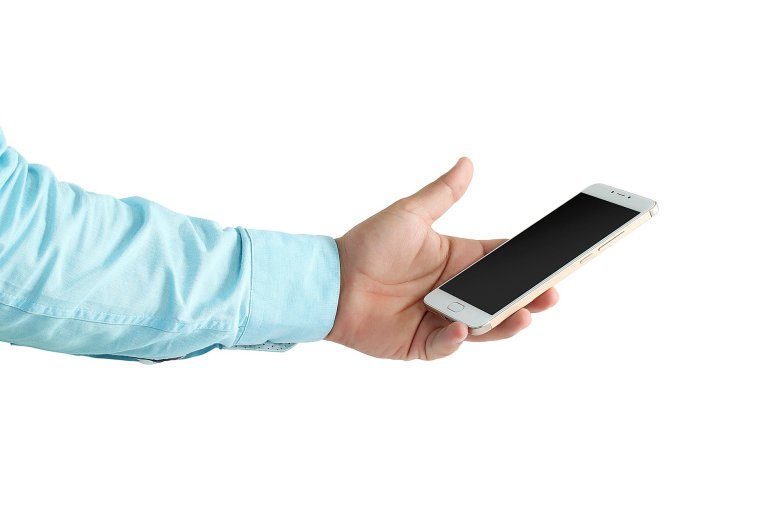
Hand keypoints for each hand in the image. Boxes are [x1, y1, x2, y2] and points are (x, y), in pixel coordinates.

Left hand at [325, 158, 558, 359]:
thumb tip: (468, 162)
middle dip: (528, 298)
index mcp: (457, 259)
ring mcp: (440, 319)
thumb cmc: (368, 244)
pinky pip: (445, 346)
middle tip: (550, 295)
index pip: (502, 262)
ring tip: (523, 316)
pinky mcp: (421, 344)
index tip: (555, 262)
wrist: (330, 281)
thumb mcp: (410, 214)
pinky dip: (456, 340)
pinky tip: (462, 329)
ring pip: (483, 326)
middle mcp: (454, 292)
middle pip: (500, 298)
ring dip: (505, 323)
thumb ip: (444, 193)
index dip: (528, 264)